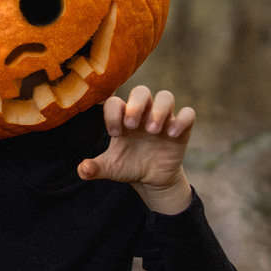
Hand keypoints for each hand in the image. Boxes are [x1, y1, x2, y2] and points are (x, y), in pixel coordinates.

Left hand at [77, 85, 194, 214]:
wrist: (151, 179)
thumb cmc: (129, 166)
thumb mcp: (111, 169)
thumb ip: (94, 168)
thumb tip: (82, 170)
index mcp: (122, 118)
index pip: (115, 102)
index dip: (113, 113)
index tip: (114, 133)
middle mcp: (142, 114)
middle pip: (141, 91)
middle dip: (136, 105)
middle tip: (132, 125)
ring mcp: (162, 119)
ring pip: (166, 97)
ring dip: (159, 110)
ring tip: (152, 130)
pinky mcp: (181, 129)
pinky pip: (188, 114)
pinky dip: (182, 120)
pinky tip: (172, 135)